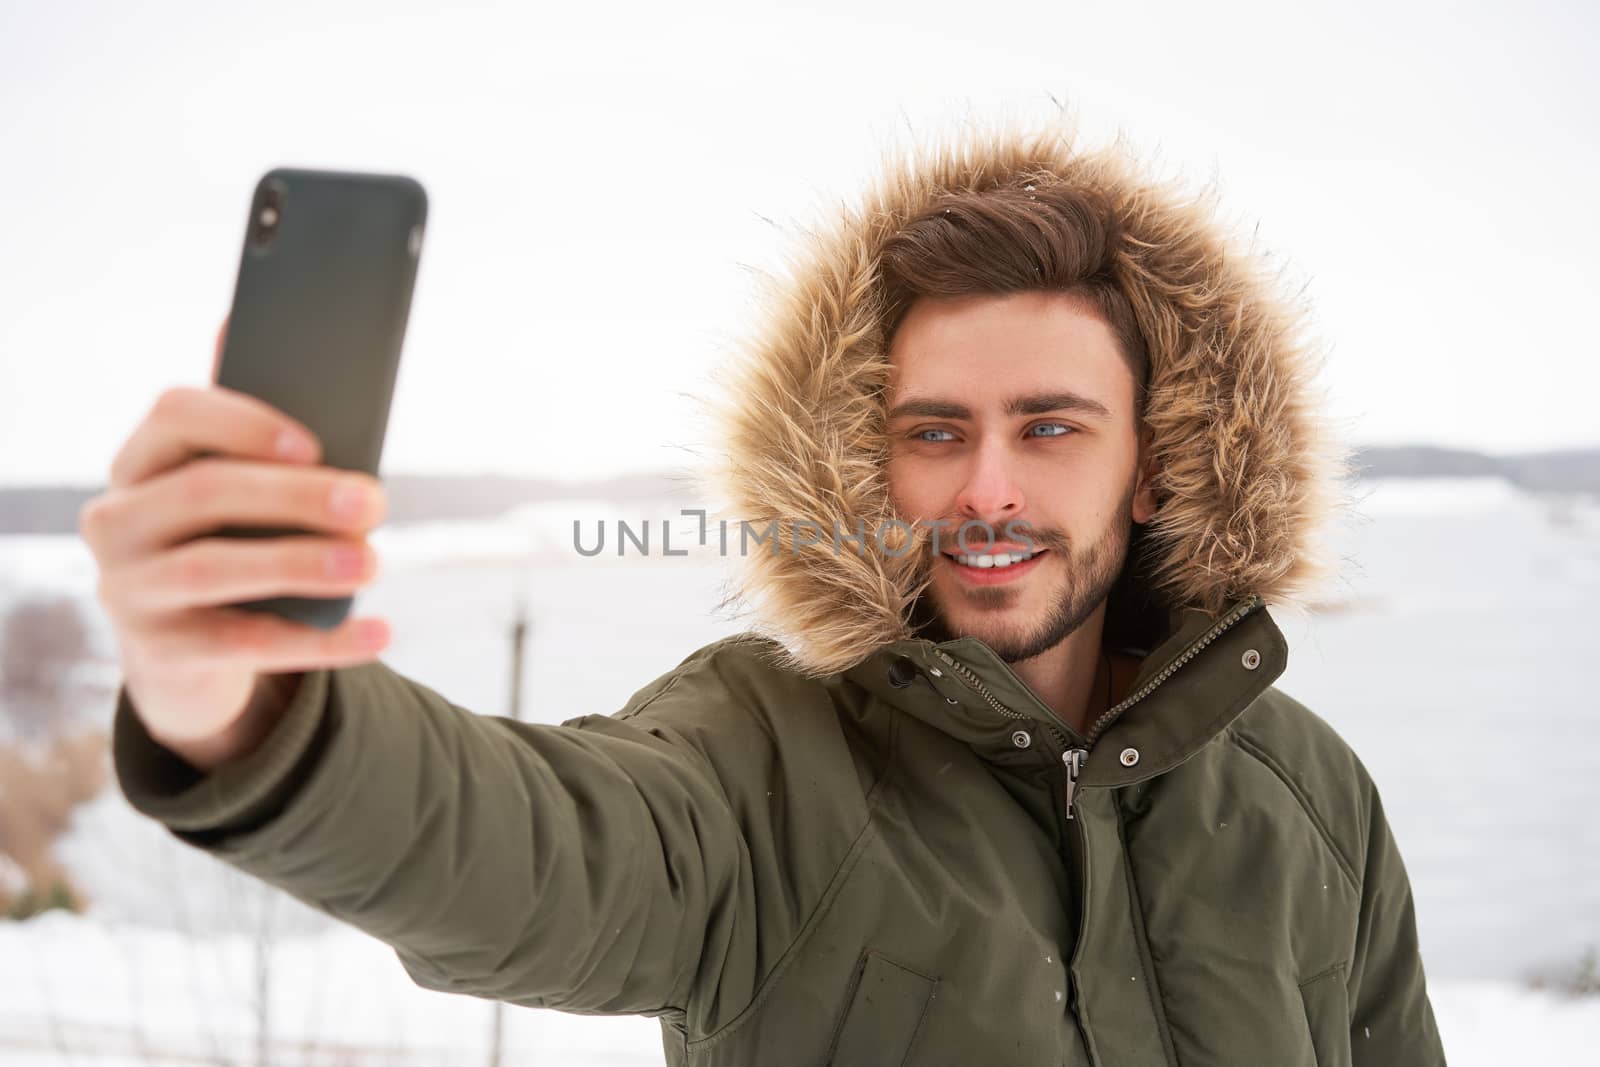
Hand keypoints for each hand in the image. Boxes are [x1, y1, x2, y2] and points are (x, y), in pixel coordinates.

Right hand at [80, 323, 390, 770]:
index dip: (246, 422)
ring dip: (302, 564)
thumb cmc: (230, 540)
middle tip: (373, 503)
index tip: (314, 444)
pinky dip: (321, 640)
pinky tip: (380, 628)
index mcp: (142, 460)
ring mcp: (129, 589)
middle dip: (296, 497)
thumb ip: (253, 423)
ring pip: (215, 568)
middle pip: (206, 491)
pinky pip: (246, 644)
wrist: (189, 652)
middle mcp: (118, 519)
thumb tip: (242, 319)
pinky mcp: (161, 653)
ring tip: (372, 564)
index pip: (176, 414)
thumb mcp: (240, 484)